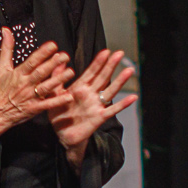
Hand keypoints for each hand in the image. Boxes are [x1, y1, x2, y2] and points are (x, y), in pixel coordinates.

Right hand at [0, 36, 70, 134]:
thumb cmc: (0, 90)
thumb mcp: (1, 68)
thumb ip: (7, 48)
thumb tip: (6, 30)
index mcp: (18, 74)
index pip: (31, 61)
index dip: (42, 53)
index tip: (52, 46)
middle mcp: (25, 84)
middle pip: (40, 73)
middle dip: (53, 64)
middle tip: (65, 56)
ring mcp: (30, 97)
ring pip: (46, 87)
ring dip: (58, 80)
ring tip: (70, 72)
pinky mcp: (34, 109)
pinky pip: (47, 104)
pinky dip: (58, 101)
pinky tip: (68, 96)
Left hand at [53, 48, 136, 163]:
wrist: (62, 136)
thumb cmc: (58, 116)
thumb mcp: (54, 95)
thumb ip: (57, 79)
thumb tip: (60, 61)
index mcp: (80, 88)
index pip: (91, 72)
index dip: (98, 62)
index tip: (106, 51)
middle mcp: (90, 95)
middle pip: (103, 77)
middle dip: (111, 65)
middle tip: (120, 53)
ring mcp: (96, 106)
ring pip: (110, 91)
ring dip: (120, 81)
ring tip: (129, 71)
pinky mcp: (98, 118)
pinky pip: (112, 110)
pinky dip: (123, 104)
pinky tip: (133, 97)